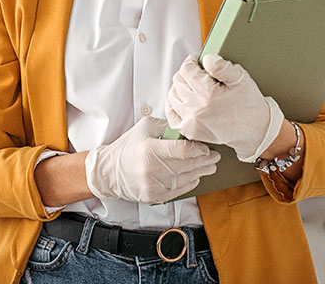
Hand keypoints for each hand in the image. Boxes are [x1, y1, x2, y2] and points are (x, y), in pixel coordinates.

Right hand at [84, 116, 219, 204]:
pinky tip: (196, 176)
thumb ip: (167, 126)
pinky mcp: (155, 197)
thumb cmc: (127, 148)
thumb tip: (187, 130)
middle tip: (215, 156)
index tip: (206, 147)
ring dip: (201, 172)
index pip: (183, 150)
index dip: (199, 149)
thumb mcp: (144, 127)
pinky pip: (180, 190)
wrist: (109, 172)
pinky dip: (191, 182)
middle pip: (189, 165)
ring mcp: (154, 185)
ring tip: (209, 166)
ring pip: (187, 178)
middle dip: (205, 160)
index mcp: (150, 149)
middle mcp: (153, 169)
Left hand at [165, 54, 283, 162]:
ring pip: (173, 95)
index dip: (191, 62)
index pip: (186, 69)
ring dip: (180, 87)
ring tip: (194, 86)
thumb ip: (222, 66)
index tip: (198, 62)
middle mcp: (197, 108)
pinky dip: (173, 104)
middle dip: (187, 74)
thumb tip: (205, 59)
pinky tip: (182, 99)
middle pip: (178, 81)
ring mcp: (192, 121)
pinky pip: (171, 114)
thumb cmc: (248, 102)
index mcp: (208, 94)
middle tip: (199, 74)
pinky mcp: (190, 131)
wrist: (255, 130)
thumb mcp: (241, 79)